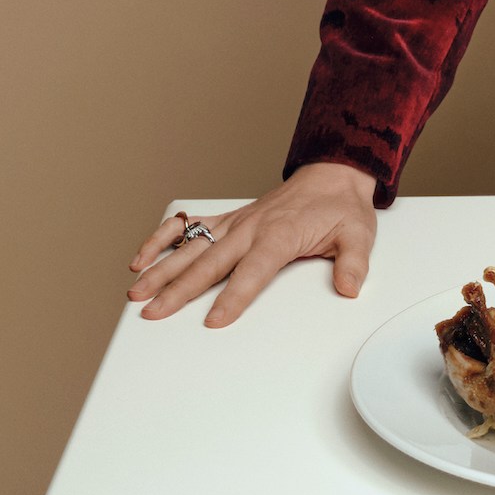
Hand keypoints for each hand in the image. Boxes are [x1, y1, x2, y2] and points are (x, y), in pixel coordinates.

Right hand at [125, 161, 377, 327]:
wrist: (332, 174)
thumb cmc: (341, 207)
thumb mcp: (358, 234)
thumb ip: (353, 263)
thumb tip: (351, 287)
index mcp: (280, 235)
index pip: (252, 271)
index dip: (233, 297)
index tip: (214, 320)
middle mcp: (251, 228)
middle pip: (210, 263)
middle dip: (179, 290)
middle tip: (153, 312)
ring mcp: (236, 222)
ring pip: (192, 247)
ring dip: (162, 269)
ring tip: (136, 291)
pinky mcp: (229, 219)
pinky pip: (191, 225)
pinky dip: (164, 237)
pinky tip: (142, 256)